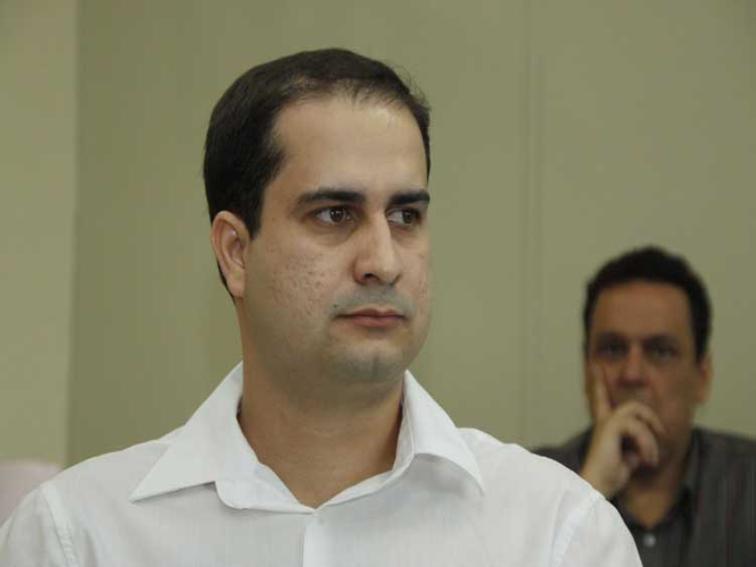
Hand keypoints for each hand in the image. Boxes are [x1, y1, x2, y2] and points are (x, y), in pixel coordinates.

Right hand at [580, 366, 664, 497]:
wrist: (597, 485)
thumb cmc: (609, 477)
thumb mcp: (627, 460)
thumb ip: (634, 449)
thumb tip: (640, 451)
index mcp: (606, 428)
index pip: (601, 400)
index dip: (598, 383)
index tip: (596, 366)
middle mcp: (604, 422)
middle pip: (632, 406)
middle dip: (651, 420)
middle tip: (661, 440)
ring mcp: (606, 423)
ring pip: (637, 412)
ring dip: (650, 438)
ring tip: (651, 459)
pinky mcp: (610, 427)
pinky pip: (637, 427)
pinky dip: (646, 444)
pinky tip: (644, 460)